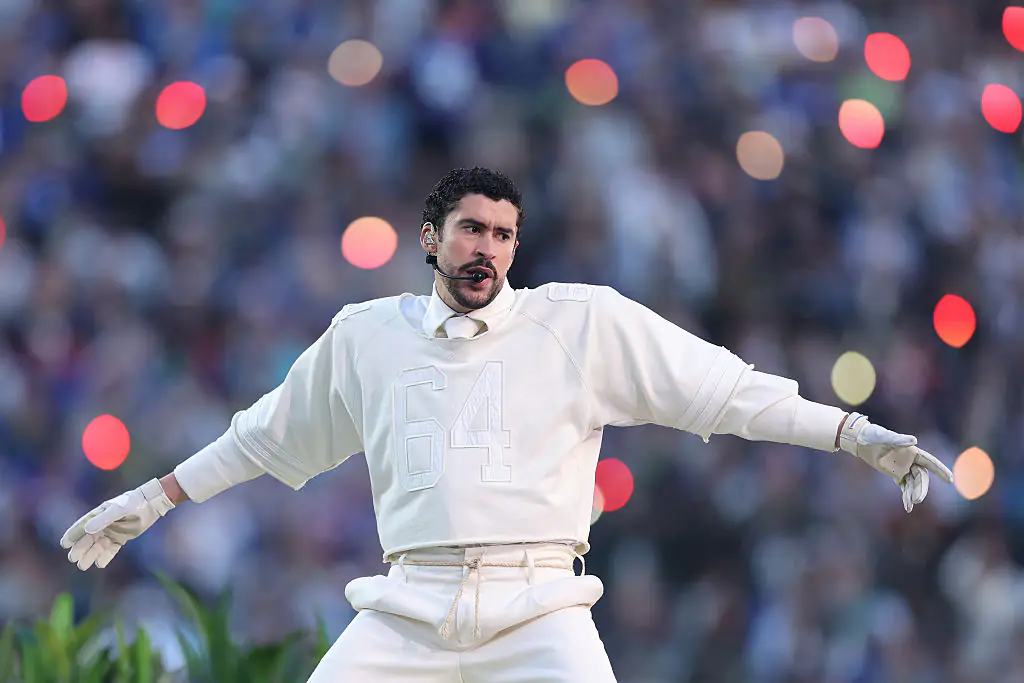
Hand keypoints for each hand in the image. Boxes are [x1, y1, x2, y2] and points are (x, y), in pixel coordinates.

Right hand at [60, 478, 174, 569]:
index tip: (64, 544)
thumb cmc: (133, 503)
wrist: (151, 505)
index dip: (73, 535)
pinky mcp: (121, 538)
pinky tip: (100, 563)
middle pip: (88, 539)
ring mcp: (112, 532)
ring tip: (83, 566)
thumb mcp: (118, 510)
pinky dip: (106, 556)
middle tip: (74, 559)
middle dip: (80, 549)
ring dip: (91, 555)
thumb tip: (87, 529)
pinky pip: (111, 549)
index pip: (82, 526)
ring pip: (98, 546)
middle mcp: (103, 524)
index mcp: (98, 515)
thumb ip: (103, 519)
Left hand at [838, 413, 953, 512]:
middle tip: (917, 499)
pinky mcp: (896, 475)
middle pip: (921, 477)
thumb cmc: (872, 435)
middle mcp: (910, 461)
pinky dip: (906, 496)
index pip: (929, 462)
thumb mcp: (882, 436)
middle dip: (921, 488)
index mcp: (912, 451)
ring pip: (913, 484)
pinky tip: (907, 506)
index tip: (950, 480)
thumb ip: (898, 439)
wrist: (860, 441)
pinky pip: (904, 487)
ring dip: (913, 494)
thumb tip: (914, 441)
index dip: (940, 470)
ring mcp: (904, 468)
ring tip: (910, 504)